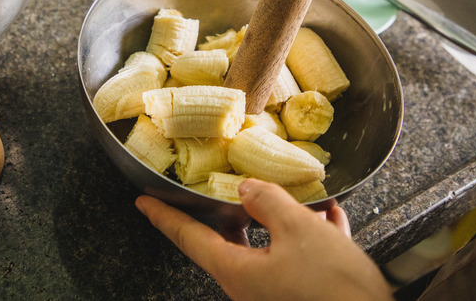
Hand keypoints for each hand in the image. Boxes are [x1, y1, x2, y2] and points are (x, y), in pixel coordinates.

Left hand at [135, 179, 392, 300]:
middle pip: (228, 239)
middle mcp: (250, 284)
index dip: (164, 215)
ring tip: (291, 193)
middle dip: (229, 210)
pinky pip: (297, 258)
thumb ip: (267, 202)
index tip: (143, 201)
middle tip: (222, 186)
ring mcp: (276, 291)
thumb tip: (246, 189)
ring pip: (268, 245)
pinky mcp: (303, 293)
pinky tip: (328, 217)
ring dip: (278, 217)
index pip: (188, 237)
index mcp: (236, 270)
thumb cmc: (332, 288)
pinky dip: (307, 234)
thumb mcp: (297, 231)